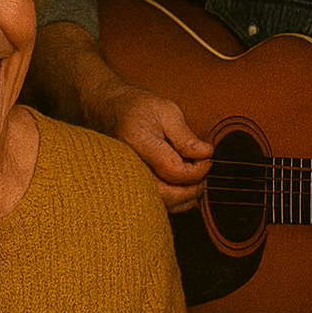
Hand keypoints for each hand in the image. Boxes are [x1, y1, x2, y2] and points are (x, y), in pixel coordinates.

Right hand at [29, 22, 211, 209]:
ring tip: (196, 177)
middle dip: (194, 187)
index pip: (175, 171)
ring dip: (186, 197)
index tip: (207, 156)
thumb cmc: (136, 107)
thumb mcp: (165, 110)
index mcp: (138, 143)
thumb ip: (185, 135)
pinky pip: (155, 205)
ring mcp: (127, 180)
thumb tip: (206, 154)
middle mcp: (130, 167)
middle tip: (204, 170)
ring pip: (163, 205)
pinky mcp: (130, 187)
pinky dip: (175, 201)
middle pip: (169, 195)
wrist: (105, 110)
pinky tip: (183, 186)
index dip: (198, 169)